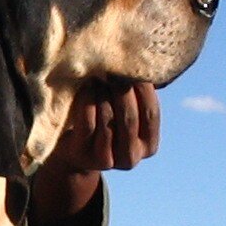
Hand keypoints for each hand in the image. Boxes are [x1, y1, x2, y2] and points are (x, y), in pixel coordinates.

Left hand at [25, 82, 161, 225]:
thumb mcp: (125, 114)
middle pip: (129, 118)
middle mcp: (130, 157)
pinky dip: (88, 102)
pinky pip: (87, 124)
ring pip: (108, 120)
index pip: (151, 114)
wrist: (74, 150)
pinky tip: (87, 86)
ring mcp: (106, 160)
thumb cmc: (105, 121)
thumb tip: (142, 65)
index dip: (144, 90)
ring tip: (99, 76)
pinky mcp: (82, 154)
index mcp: (148, 146)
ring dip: (104, 94)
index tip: (135, 68)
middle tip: (114, 70)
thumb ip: (136, 97)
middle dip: (122, 91)